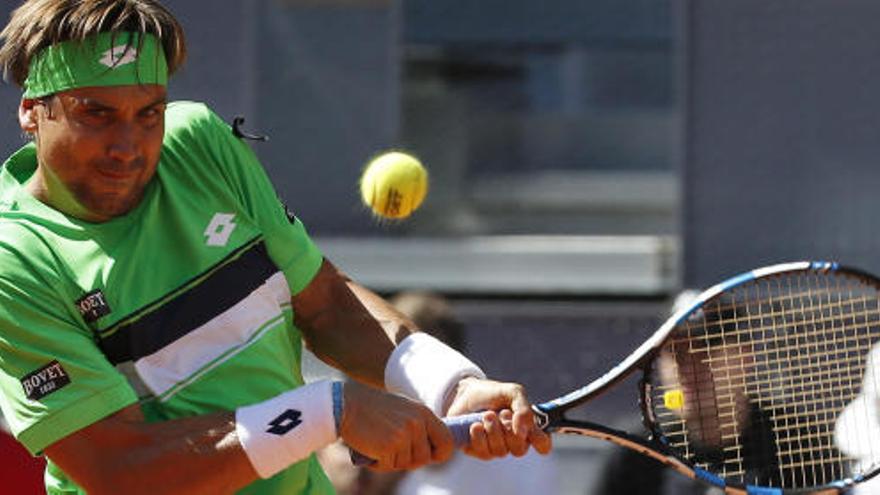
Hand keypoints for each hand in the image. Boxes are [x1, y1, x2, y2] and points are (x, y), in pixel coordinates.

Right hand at [339, 381, 454, 471]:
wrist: (345, 404)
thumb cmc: (372, 409)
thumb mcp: (403, 410)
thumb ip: (418, 426)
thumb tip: (431, 452)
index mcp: (424, 413)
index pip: (447, 441)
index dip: (439, 454)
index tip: (429, 456)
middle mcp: (417, 423)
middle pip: (424, 459)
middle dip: (408, 460)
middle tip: (391, 449)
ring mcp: (404, 435)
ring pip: (405, 464)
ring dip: (391, 461)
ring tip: (377, 444)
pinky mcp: (389, 447)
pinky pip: (388, 466)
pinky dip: (378, 463)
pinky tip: (369, 448)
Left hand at [445, 377, 551, 459]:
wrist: (464, 393)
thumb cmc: (492, 393)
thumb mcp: (512, 393)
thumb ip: (524, 410)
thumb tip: (523, 431)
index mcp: (526, 427)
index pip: (542, 444)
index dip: (541, 443)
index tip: (528, 430)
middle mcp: (513, 440)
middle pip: (519, 450)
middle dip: (509, 430)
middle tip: (501, 413)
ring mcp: (496, 447)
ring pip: (501, 451)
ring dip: (493, 430)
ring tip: (486, 415)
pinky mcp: (478, 450)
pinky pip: (484, 452)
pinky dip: (480, 437)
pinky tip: (475, 425)